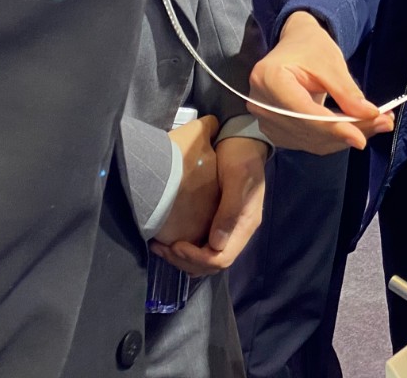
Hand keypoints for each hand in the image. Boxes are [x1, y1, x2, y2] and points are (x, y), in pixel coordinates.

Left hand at [151, 136, 267, 276]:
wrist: (243, 142)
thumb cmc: (240, 158)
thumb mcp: (237, 178)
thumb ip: (229, 211)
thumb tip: (216, 243)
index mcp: (245, 224)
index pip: (222, 258)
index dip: (197, 258)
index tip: (177, 245)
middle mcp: (238, 232)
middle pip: (212, 264)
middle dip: (186, 261)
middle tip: (162, 248)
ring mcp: (229, 228)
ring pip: (206, 259)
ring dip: (183, 259)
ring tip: (161, 248)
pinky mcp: (219, 222)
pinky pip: (203, 247)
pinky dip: (186, 251)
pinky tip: (171, 243)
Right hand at [248, 11, 392, 153]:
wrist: (294, 45)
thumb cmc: (310, 47)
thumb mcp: (330, 62)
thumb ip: (347, 91)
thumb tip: (370, 116)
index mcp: (269, 79)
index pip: (303, 112)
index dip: (333, 128)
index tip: (362, 138)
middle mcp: (260, 104)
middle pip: (308, 129)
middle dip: (346, 132)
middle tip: (383, 124)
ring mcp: (264, 120)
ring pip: (310, 141)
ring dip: (343, 138)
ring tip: (376, 125)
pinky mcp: (275, 130)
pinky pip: (307, 142)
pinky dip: (332, 139)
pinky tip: (354, 129)